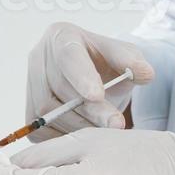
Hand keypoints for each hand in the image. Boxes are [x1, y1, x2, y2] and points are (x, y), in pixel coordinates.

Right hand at [26, 22, 154, 138]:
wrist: (90, 78)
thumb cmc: (106, 64)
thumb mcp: (123, 56)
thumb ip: (133, 61)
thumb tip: (145, 73)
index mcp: (61, 36)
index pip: (68, 56)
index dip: (81, 76)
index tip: (97, 95)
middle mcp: (39, 57)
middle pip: (58, 88)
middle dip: (89, 110)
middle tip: (116, 124)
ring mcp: (31, 85)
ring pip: (47, 112)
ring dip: (79, 126)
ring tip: (106, 132)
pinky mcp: (29, 111)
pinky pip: (41, 131)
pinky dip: (64, 138)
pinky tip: (87, 137)